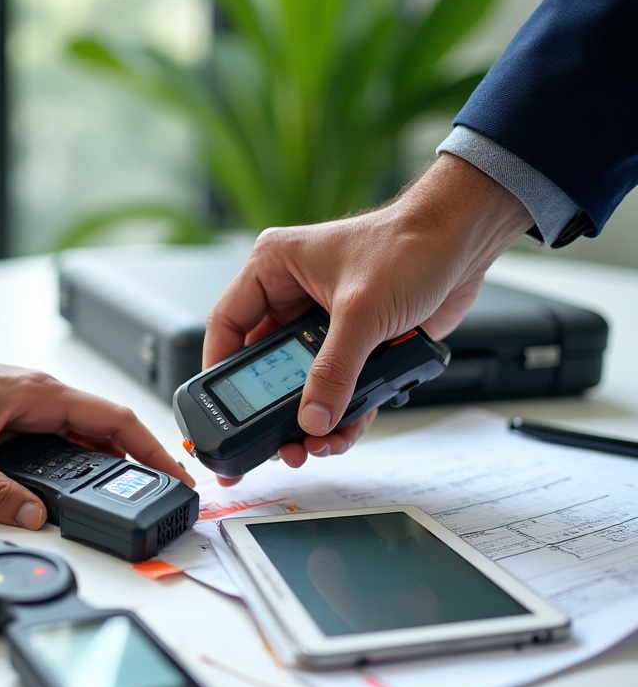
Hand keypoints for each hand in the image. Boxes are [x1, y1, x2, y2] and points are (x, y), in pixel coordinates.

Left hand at [0, 291, 192, 528]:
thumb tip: (32, 517)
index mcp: (41, 396)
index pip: (116, 421)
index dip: (153, 450)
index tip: (177, 475)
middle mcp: (43, 397)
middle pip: (108, 431)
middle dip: (139, 463)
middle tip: (160, 496)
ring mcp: (32, 406)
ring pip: (85, 437)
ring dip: (109, 465)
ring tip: (129, 497)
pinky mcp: (17, 416)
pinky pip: (62, 440)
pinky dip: (80, 463)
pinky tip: (80, 485)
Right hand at [203, 154, 532, 471]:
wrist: (466, 240)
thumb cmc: (411, 243)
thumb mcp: (361, 311)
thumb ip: (334, 370)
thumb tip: (311, 417)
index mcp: (274, 269)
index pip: (228, 325)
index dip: (220, 370)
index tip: (222, 410)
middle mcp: (291, 296)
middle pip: (264, 365)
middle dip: (273, 409)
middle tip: (275, 442)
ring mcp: (322, 322)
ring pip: (301, 383)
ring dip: (308, 418)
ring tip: (313, 446)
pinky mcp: (353, 342)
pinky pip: (335, 387)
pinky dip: (339, 412)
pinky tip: (343, 431)